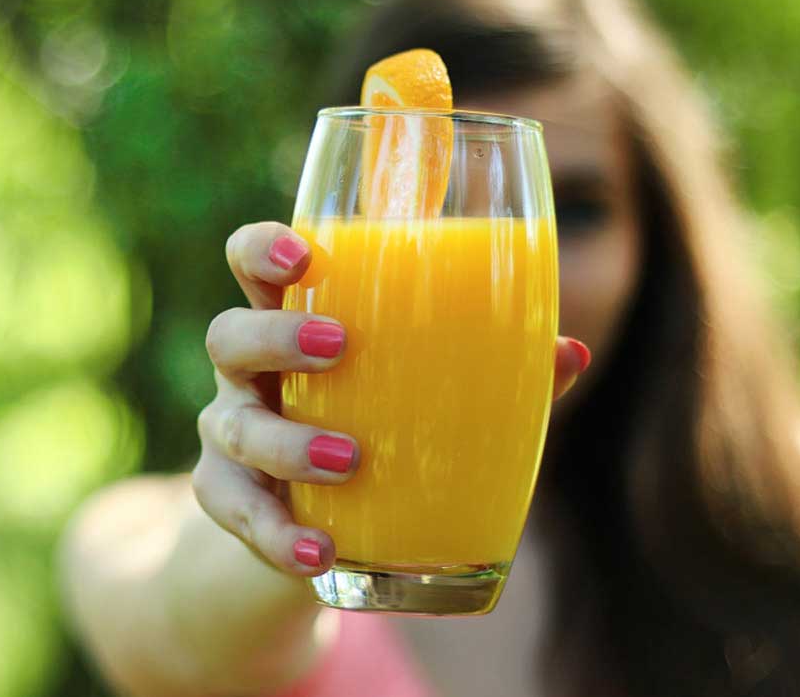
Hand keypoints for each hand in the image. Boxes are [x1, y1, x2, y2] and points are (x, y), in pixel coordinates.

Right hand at [194, 221, 589, 576]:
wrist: (326, 528)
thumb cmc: (381, 431)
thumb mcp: (424, 399)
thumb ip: (491, 374)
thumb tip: (571, 353)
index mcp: (294, 324)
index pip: (253, 264)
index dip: (263, 249)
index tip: (303, 254)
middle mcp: (251, 374)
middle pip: (229, 335)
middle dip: (274, 335)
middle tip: (337, 346)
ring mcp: (232, 436)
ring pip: (234, 428)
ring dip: (287, 443)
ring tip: (347, 459)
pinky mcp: (229, 499)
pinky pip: (238, 513)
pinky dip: (277, 535)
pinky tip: (318, 551)